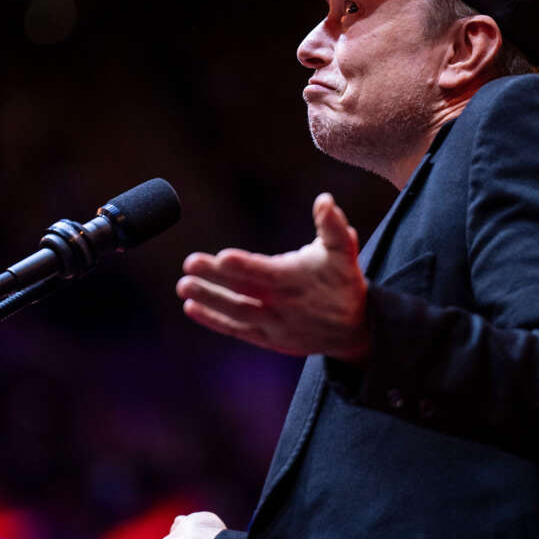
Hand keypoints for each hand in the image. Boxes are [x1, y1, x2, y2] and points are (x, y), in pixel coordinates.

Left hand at [176, 193, 368, 363]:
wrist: (355, 330)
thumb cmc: (343, 282)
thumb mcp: (343, 251)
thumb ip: (332, 225)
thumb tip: (325, 200)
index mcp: (297, 280)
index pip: (267, 273)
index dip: (245, 266)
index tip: (222, 257)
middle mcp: (284, 305)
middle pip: (244, 291)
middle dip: (215, 278)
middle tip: (189, 264)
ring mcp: (275, 325)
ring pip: (237, 312)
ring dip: (209, 300)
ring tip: (183, 286)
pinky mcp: (268, 339)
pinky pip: (237, 330)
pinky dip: (214, 320)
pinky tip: (191, 307)